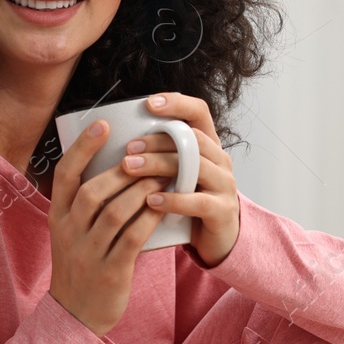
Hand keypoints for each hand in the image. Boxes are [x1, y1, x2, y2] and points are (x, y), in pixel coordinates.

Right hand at [47, 118, 170, 337]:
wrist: (76, 315)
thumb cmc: (81, 266)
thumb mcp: (71, 233)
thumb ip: (85, 204)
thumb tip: (117, 164)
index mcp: (57, 217)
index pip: (65, 175)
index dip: (83, 148)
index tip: (103, 124)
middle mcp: (69, 233)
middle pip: (93, 191)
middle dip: (122, 169)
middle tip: (147, 153)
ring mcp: (88, 253)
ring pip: (115, 212)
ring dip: (141, 191)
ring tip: (162, 176)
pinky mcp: (111, 272)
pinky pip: (132, 239)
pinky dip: (149, 219)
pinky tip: (163, 207)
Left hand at [122, 92, 240, 267]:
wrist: (216, 239)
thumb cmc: (188, 203)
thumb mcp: (176, 174)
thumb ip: (160, 155)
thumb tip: (118, 138)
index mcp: (208, 145)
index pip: (199, 112)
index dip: (177, 103)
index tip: (149, 104)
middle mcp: (220, 160)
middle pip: (192, 139)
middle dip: (157, 141)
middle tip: (128, 148)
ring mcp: (224, 185)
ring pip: (195, 166)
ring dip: (159, 165)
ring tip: (130, 168)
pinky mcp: (222, 211)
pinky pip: (198, 202)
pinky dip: (173, 200)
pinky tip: (151, 201)